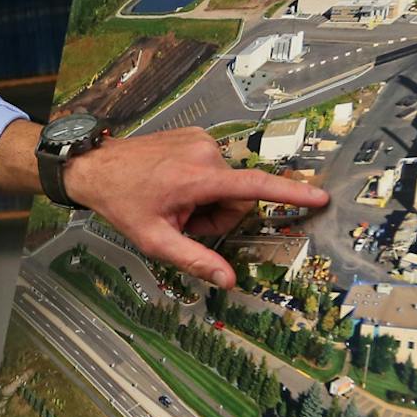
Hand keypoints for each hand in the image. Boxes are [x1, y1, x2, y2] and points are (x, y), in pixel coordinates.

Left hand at [62, 127, 328, 288]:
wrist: (95, 167)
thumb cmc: (123, 204)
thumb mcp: (155, 240)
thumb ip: (195, 259)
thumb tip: (229, 281)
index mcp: (198, 178)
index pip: (255, 187)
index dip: (291, 194)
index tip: (320, 197)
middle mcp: (206, 152)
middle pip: (237, 196)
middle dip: (218, 215)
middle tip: (184, 221)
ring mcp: (201, 140)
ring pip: (227, 183)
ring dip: (208, 200)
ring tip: (174, 203)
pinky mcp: (196, 135)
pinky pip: (215, 168)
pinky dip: (201, 184)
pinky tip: (173, 187)